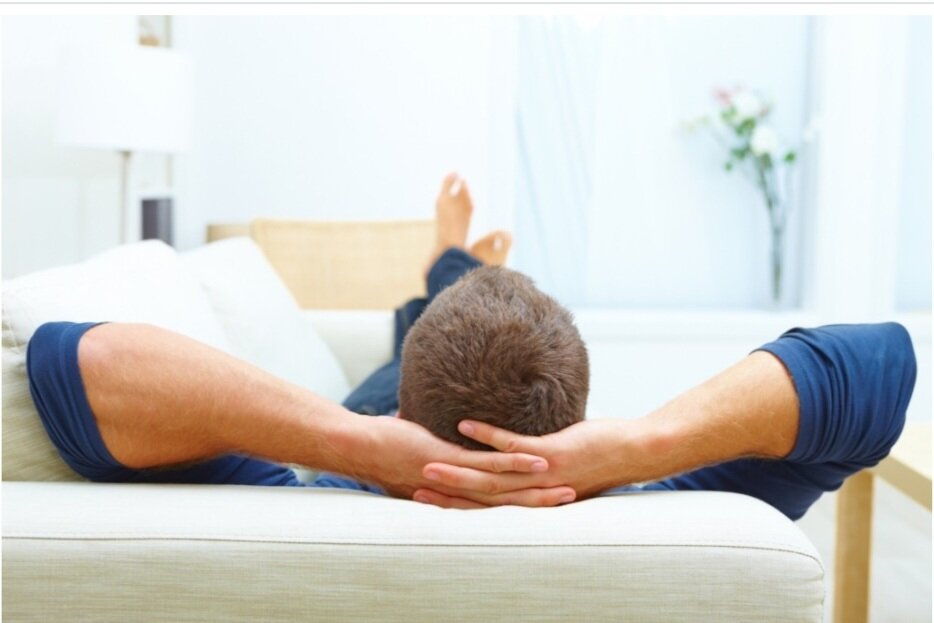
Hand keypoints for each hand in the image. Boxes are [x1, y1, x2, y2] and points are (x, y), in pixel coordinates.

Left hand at [351, 416, 576, 507]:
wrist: (358, 447)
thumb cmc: (383, 446)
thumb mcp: (416, 451)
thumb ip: (431, 448)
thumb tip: (435, 434)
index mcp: (452, 492)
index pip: (495, 503)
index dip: (523, 505)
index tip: (549, 503)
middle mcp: (457, 490)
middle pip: (506, 503)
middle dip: (540, 503)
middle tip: (571, 500)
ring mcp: (454, 474)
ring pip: (502, 486)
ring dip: (535, 489)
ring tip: (565, 488)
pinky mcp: (448, 459)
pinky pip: (487, 461)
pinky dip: (514, 459)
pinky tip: (537, 458)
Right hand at [414, 418, 651, 507]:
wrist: (632, 454)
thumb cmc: (595, 458)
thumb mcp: (557, 468)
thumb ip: (531, 467)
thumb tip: (510, 457)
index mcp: (529, 498)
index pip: (483, 506)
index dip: (453, 503)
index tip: (423, 497)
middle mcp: (531, 492)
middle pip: (480, 496)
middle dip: (446, 491)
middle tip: (412, 486)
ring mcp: (539, 474)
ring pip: (490, 475)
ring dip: (456, 470)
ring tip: (427, 463)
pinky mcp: (551, 454)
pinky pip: (512, 446)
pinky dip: (487, 435)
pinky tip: (465, 424)